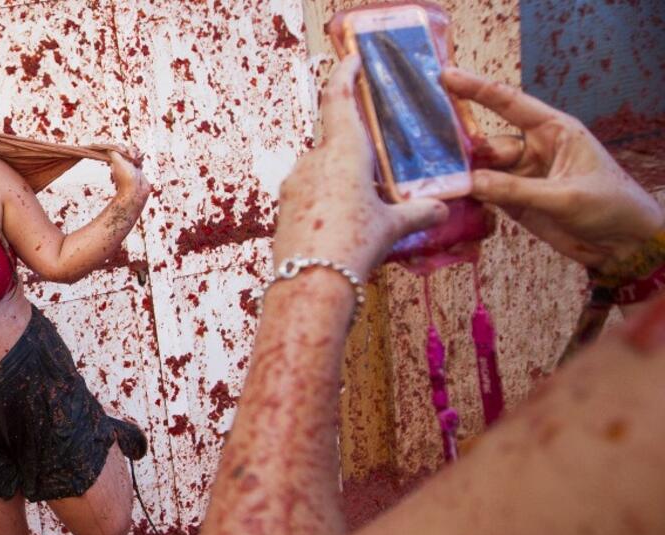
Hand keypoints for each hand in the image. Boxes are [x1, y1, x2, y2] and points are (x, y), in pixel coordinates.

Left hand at [109, 144, 150, 204]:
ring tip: (138, 161)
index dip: (122, 148)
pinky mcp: (138, 169)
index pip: (118, 148)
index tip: (125, 152)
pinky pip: (140, 159)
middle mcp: (122, 163)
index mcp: (115, 161)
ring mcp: (130, 166)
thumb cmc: (127, 177)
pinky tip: (140, 163)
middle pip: (127, 149)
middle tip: (133, 157)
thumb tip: (110, 147)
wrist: (136, 191)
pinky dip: (141, 159)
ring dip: (137, 154)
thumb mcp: (117, 162)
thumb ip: (113, 153)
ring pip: (134, 153)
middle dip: (131, 150)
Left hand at [274, 54, 447, 278]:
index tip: (352, 59)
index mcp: (343, 152)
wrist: (310, 283)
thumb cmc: (353, 246)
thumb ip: (417, 213)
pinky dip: (327, 198)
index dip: (345, 74)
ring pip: (322, 169)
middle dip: (356, 151)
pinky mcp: (284, 206)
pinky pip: (310, 192)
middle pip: (335, 141)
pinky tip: (342, 222)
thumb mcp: (391, 228)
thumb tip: (443, 208)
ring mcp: (295, 183)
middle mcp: (314, 160)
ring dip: (342, 178)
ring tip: (364, 205)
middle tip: (378, 166)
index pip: (340, 99)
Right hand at [443, 68, 663, 268]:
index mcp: (554, 131)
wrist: (624, 244)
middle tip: (432, 159)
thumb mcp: (565, 196)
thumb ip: (515, 190)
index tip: (445, 77)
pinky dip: (468, 199)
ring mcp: (522, 176)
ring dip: (462, 179)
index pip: (510, 103)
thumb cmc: (610, 206)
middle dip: (463, 151)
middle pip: (487, 144)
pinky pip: (484, 194)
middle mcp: (534, 149)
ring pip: (481, 171)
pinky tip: (450, 203)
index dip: (476, 89)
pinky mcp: (514, 201)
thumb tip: (469, 183)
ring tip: (436, 186)